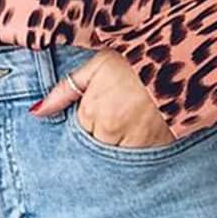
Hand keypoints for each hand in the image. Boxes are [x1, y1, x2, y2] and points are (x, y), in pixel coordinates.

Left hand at [29, 48, 175, 147]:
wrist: (180, 59)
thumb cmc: (135, 60)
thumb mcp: (96, 65)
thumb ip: (64, 91)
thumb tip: (36, 113)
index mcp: (93, 113)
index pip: (79, 132)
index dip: (89, 119)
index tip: (103, 107)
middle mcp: (112, 133)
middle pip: (96, 147)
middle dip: (103, 135)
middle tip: (118, 113)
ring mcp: (136, 144)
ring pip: (117, 156)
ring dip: (121, 144)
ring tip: (132, 121)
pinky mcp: (158, 148)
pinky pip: (141, 159)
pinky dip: (141, 148)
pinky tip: (145, 129)